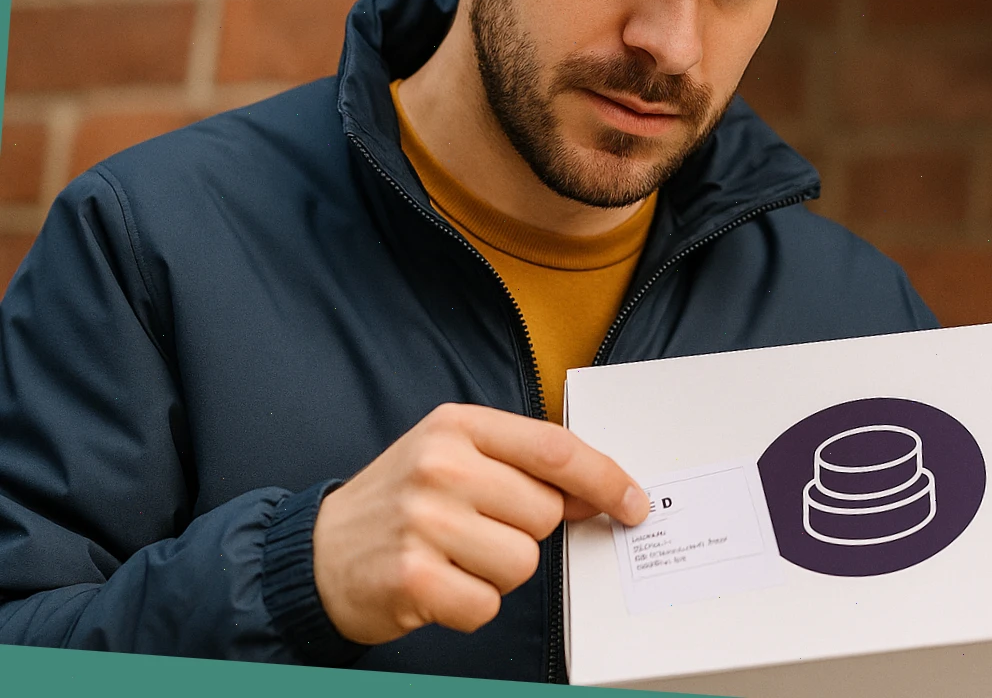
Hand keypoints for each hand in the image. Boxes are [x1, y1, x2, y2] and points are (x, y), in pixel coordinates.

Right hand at [310, 402, 647, 644]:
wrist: (317, 554)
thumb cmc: (401, 502)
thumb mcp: (454, 456)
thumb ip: (524, 465)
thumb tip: (603, 492)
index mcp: (458, 426)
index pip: (555, 450)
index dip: (606, 478)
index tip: (634, 502)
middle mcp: (441, 466)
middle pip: (545, 514)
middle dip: (525, 531)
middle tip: (477, 529)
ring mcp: (424, 521)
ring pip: (523, 562)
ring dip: (498, 572)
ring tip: (454, 555)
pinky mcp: (413, 578)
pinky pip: (488, 604)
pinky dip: (471, 605)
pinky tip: (439, 584)